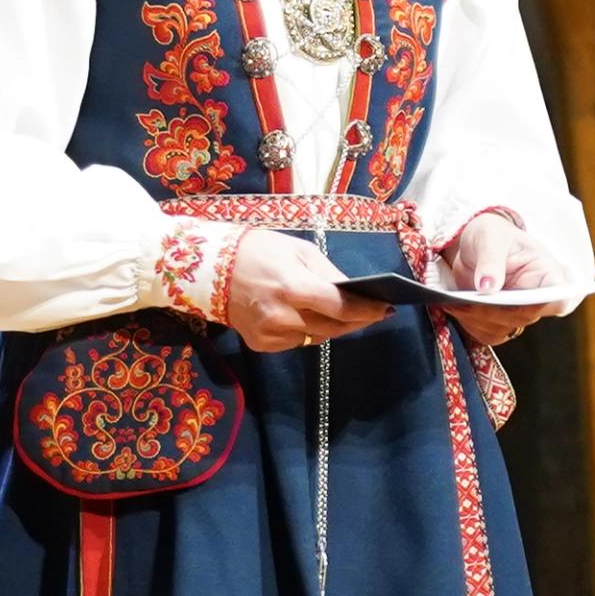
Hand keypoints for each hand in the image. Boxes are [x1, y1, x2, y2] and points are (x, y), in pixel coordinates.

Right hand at [216, 229, 392, 352]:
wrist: (208, 268)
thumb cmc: (257, 250)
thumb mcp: (298, 250)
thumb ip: (328, 274)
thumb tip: (354, 293)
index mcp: (293, 287)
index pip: (342, 308)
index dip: (367, 310)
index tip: (386, 310)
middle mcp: (283, 316)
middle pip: (334, 328)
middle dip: (356, 321)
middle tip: (374, 313)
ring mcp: (270, 334)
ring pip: (317, 338)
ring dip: (334, 327)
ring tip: (345, 314)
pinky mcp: (261, 345)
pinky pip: (297, 342)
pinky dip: (308, 331)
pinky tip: (309, 318)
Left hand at [440, 211, 560, 347]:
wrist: (473, 247)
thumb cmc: (490, 235)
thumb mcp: (489, 237)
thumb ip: (490, 259)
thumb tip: (488, 286)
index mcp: (548, 273)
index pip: (560, 297)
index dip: (547, 303)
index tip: (522, 299)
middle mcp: (538, 298)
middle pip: (526, 315)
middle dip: (496, 309)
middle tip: (471, 298)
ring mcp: (519, 313)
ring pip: (504, 328)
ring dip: (478, 317)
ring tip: (458, 300)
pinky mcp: (498, 323)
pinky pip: (486, 332)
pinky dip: (469, 321)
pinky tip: (457, 305)